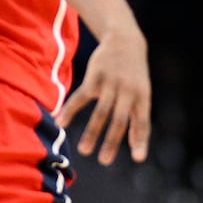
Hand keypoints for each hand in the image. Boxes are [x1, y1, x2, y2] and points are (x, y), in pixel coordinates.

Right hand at [56, 29, 151, 164]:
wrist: (125, 40)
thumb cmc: (134, 74)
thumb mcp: (142, 94)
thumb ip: (138, 119)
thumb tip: (137, 149)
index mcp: (142, 97)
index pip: (142, 122)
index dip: (140, 140)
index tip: (138, 158)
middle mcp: (127, 90)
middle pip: (118, 119)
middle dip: (111, 141)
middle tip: (103, 162)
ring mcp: (110, 82)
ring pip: (100, 111)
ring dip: (91, 132)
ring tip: (84, 151)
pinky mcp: (94, 76)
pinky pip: (81, 97)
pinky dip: (70, 110)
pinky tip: (60, 121)